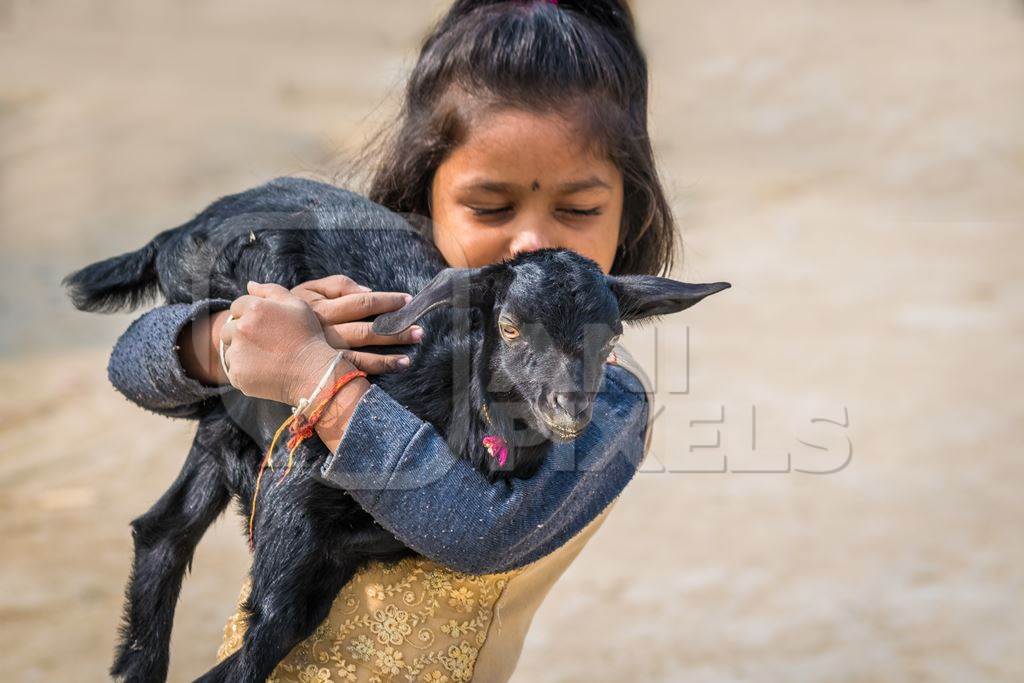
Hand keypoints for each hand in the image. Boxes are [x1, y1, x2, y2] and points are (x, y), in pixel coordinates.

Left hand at [220, 282, 344, 404]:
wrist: (313, 373)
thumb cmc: (308, 337)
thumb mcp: (298, 306)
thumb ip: (271, 290)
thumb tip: (249, 284)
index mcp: (254, 308)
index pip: (237, 307)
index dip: (250, 315)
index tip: (265, 327)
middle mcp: (241, 328)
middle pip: (228, 329)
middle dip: (242, 334)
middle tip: (265, 344)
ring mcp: (237, 352)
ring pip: (231, 350)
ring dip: (243, 353)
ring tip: (267, 359)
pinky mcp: (237, 373)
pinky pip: (235, 370)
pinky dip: (246, 371)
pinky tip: (265, 371)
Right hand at [290, 274, 420, 373]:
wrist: (254, 339)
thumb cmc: (286, 311)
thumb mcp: (305, 290)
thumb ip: (335, 286)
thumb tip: (365, 290)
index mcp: (321, 309)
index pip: (360, 302)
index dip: (385, 301)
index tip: (406, 300)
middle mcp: (325, 332)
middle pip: (366, 330)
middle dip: (394, 330)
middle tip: (419, 330)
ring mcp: (324, 353)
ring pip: (362, 354)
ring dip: (389, 354)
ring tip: (412, 354)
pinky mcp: (322, 369)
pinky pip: (352, 371)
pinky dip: (376, 370)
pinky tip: (398, 367)